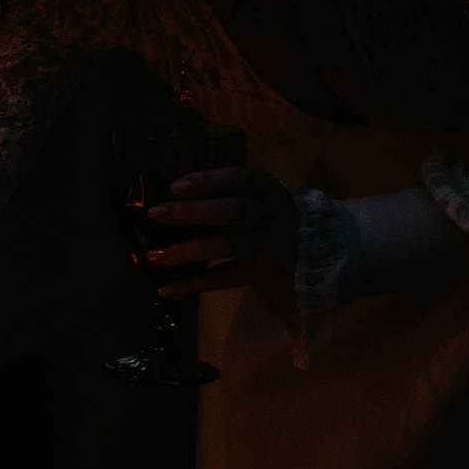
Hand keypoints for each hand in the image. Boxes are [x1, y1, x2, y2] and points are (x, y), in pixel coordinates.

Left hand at [146, 166, 300, 307]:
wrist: (314, 259)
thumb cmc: (269, 224)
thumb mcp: (258, 203)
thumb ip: (226, 198)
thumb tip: (172, 201)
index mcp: (270, 190)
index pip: (240, 179)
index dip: (208, 180)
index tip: (174, 186)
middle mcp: (275, 213)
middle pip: (232, 210)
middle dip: (191, 212)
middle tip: (155, 214)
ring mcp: (273, 244)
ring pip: (228, 245)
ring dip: (187, 250)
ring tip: (154, 256)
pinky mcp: (266, 273)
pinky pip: (225, 277)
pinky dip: (194, 284)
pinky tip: (166, 290)